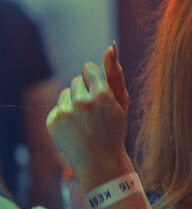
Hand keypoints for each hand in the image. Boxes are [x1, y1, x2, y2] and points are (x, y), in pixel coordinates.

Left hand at [46, 43, 130, 191]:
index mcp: (101, 95)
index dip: (94, 81)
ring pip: (66, 94)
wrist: (100, 162)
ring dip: (73, 104)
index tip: (99, 96)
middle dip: (84, 95)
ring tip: (85, 124)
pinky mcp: (53, 122)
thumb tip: (110, 46)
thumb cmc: (114, 130)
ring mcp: (65, 113)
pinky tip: (75, 130)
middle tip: (94, 116)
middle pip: (76, 82)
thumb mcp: (121, 102)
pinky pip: (58, 108)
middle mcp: (82, 102)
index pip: (87, 68)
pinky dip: (65, 116)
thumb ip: (115, 73)